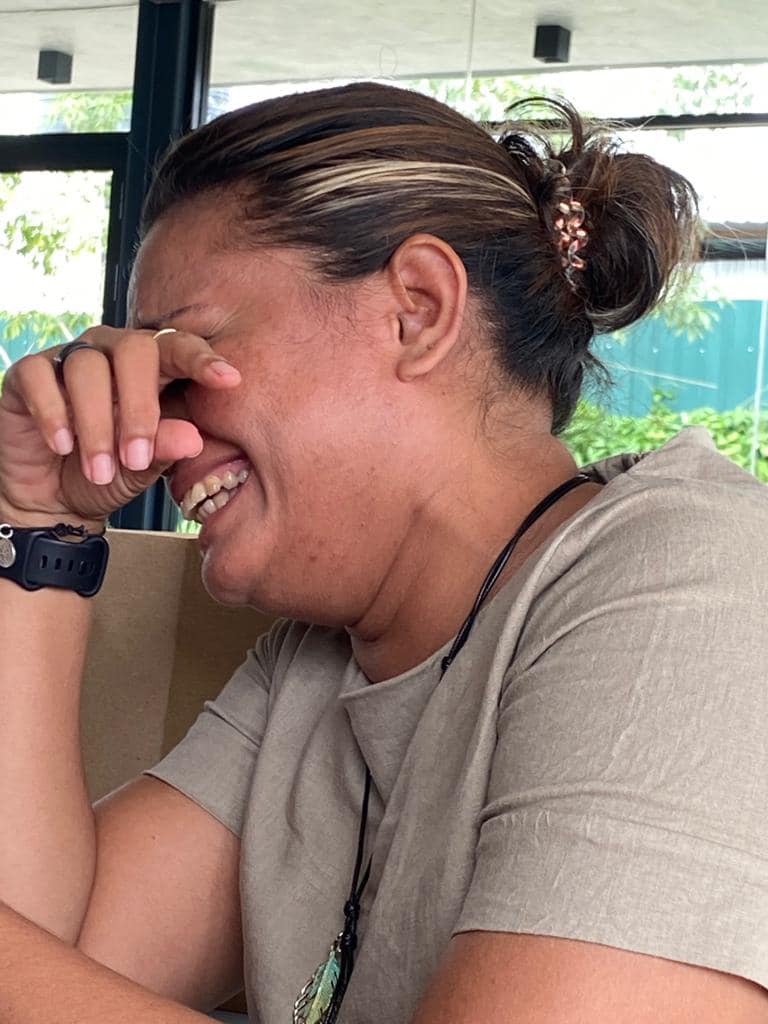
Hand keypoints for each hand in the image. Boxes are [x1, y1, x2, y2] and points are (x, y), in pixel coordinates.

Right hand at [0, 326, 240, 528]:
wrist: (53, 500)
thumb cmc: (109, 474)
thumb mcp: (143, 468)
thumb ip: (165, 448)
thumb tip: (192, 437)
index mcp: (151, 367)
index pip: (179, 348)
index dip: (202, 360)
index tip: (230, 380)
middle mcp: (111, 351)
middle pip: (133, 349)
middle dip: (139, 407)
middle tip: (136, 457)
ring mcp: (68, 358)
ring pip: (87, 367)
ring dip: (96, 424)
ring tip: (99, 470)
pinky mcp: (28, 373)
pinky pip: (40, 375)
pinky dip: (53, 413)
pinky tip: (62, 445)